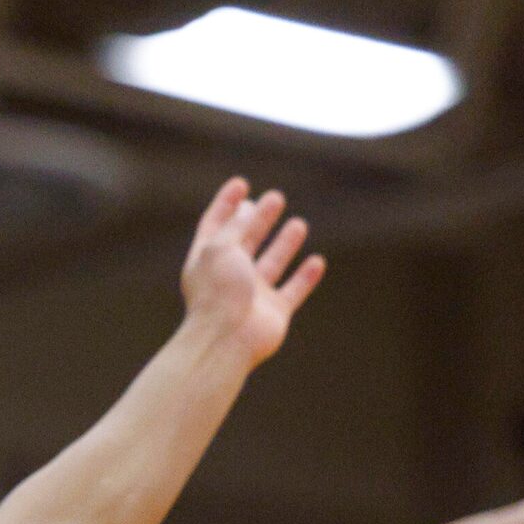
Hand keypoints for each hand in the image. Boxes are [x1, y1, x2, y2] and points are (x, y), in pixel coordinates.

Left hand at [180, 178, 324, 366]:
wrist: (227, 340)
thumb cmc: (218, 293)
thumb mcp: (221, 248)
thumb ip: (236, 226)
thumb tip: (249, 208)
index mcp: (206, 260)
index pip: (215, 225)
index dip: (226, 204)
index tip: (241, 183)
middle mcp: (228, 276)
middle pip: (246, 241)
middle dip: (259, 219)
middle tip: (275, 197)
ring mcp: (252, 295)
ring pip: (271, 263)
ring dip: (284, 244)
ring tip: (298, 223)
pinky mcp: (274, 312)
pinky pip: (293, 291)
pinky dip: (305, 277)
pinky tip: (317, 262)